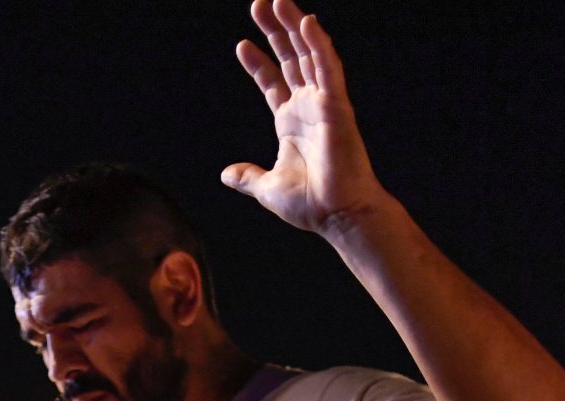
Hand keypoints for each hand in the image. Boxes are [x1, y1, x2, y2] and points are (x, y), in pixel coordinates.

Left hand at [222, 0, 386, 236]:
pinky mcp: (337, 106)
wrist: (337, 216)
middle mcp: (308, 108)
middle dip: (275, 32)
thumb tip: (226, 175)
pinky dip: (319, 45)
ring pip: (309, 55)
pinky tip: (307, 22)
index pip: (273, 83)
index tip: (242, 45)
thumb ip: (248, 178)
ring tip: (278, 1)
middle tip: (260, 4)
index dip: (258, 64)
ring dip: (295, 27)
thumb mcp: (267, 188)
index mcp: (291, 123)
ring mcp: (324, 104)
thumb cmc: (310, 204)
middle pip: (290, 59)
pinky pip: (328, 69)